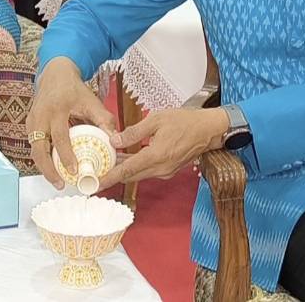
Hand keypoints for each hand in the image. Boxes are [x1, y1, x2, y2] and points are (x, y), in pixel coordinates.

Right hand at [26, 58, 117, 188]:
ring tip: (57, 181)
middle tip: (60, 184)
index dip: (66, 156)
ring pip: (33, 150)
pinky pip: (34, 145)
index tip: (74, 170)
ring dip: (44, 167)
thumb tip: (116, 140)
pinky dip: (42, 158)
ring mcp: (32, 120)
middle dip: (48, 169)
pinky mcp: (29, 125)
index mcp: (57, 109)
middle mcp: (40, 116)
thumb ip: (104, 120)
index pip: (59, 137)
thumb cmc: (75, 90)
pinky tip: (53, 168)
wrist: (55, 75)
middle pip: (39, 148)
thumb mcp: (92, 101)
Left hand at [97, 108, 229, 190]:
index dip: (109, 178)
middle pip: (131, 175)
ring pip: (139, 174)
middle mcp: (160, 169)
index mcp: (155, 156)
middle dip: (114, 173)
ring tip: (110, 159)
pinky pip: (148, 171)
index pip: (126, 171)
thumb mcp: (156, 119)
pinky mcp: (169, 170)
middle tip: (98, 168)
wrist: (209, 130)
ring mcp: (166, 171)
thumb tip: (115, 141)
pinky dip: (136, 166)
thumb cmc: (185, 121)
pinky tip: (128, 157)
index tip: (95, 185)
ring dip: (125, 169)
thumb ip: (134, 132)